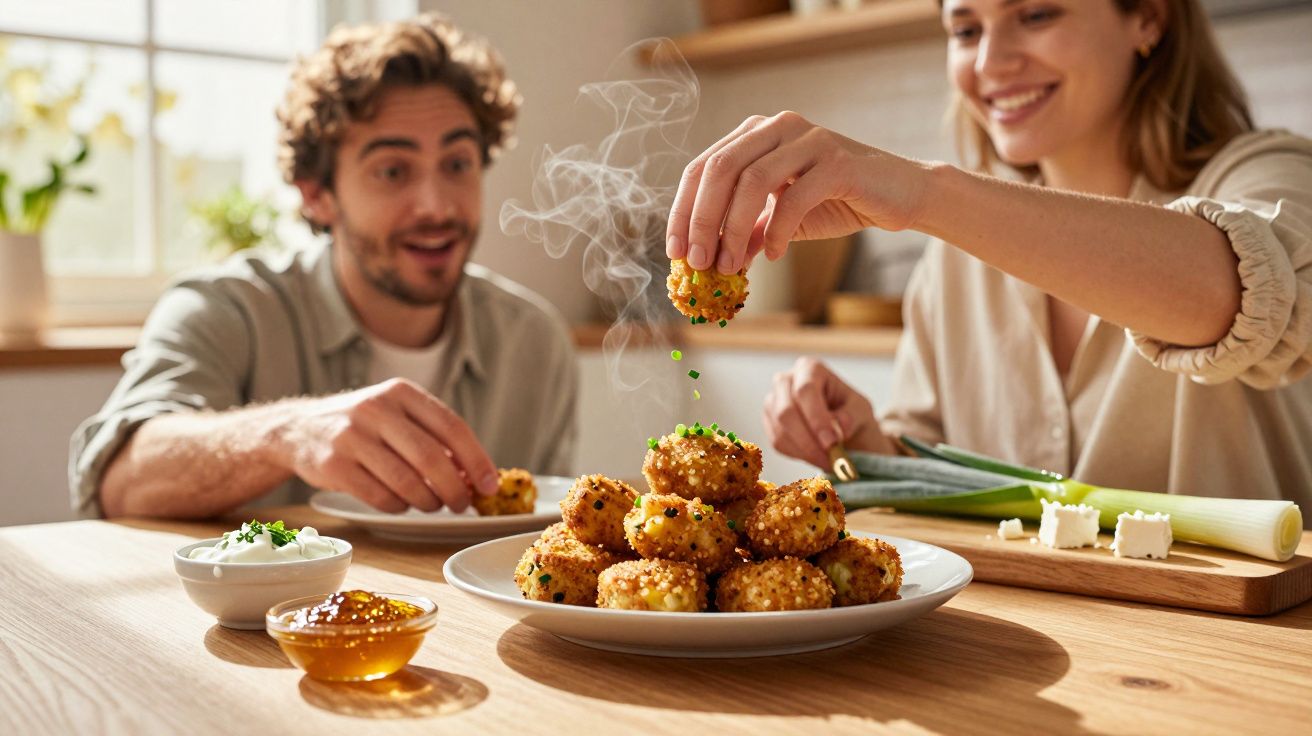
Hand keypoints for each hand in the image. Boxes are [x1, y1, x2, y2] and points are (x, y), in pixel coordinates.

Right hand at [277, 378, 498, 513]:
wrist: (299, 429)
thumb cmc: (364, 427)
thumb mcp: (397, 415)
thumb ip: (433, 437)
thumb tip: (475, 474)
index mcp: (401, 393)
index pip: (451, 426)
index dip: (477, 459)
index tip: (490, 485)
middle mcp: (376, 409)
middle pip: (431, 458)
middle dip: (455, 488)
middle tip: (462, 504)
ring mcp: (351, 436)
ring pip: (406, 481)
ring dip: (428, 501)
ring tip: (432, 505)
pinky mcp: (333, 465)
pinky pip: (379, 496)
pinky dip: (398, 507)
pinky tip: (402, 504)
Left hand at [665, 111, 930, 273]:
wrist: (900, 196)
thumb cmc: (837, 201)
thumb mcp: (780, 220)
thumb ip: (746, 232)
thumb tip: (708, 261)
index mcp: (756, 134)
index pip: (702, 168)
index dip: (682, 211)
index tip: (675, 252)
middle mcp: (778, 127)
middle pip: (720, 169)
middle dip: (702, 220)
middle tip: (698, 263)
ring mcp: (809, 139)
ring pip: (752, 180)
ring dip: (733, 229)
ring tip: (730, 266)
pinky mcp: (837, 161)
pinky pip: (794, 197)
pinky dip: (777, 230)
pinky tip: (774, 256)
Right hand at [762, 357, 895, 468]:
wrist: (840, 426)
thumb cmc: (850, 412)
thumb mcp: (860, 409)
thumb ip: (852, 415)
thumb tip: (840, 426)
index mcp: (809, 369)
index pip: (805, 390)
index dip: (817, 418)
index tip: (832, 442)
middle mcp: (785, 381)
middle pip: (786, 411)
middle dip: (809, 440)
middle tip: (830, 459)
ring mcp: (773, 402)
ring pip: (780, 431)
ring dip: (805, 451)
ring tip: (829, 462)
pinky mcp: (769, 423)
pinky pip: (778, 443)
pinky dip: (798, 455)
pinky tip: (816, 456)